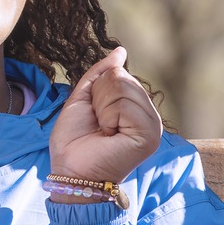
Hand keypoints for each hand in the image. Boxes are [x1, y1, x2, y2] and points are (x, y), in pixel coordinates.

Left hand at [49, 47, 162, 186]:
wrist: (71, 172)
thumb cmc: (74, 142)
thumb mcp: (83, 99)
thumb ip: (101, 74)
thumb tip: (120, 51)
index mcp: (136, 108)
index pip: (118, 73)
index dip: (97, 91)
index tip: (96, 118)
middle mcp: (149, 115)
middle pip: (121, 77)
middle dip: (98, 98)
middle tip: (98, 126)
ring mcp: (152, 125)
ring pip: (122, 87)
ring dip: (101, 109)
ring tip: (103, 132)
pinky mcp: (149, 134)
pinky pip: (124, 103)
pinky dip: (107, 117)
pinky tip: (109, 135)